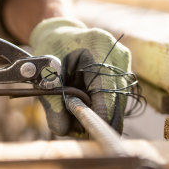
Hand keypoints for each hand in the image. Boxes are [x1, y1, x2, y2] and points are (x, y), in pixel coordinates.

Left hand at [31, 17, 131, 134]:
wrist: (59, 34)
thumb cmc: (49, 53)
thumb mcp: (44, 78)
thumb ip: (53, 105)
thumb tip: (63, 130)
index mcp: (99, 48)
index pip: (107, 91)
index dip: (100, 117)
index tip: (91, 134)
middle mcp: (117, 55)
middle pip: (117, 100)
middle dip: (100, 119)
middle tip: (81, 132)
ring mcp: (124, 62)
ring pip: (118, 101)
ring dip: (100, 113)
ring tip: (78, 114)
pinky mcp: (124, 71)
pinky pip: (116, 96)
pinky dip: (101, 105)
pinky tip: (86, 104)